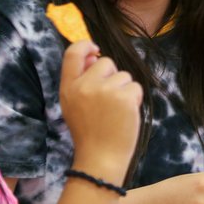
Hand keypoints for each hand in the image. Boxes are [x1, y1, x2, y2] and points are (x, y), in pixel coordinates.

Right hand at [59, 41, 141, 180]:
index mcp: (68, 87)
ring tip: (116, 111)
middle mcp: (84, 86)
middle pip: (106, 62)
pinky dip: (135, 99)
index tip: (95, 49)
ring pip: (124, 75)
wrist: (100, 157)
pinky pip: (135, 87)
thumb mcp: (74, 105)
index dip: (85, 46)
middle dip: (112, 76)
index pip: (72, 54)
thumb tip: (94, 55)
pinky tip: (126, 114)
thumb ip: (81, 81)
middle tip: (108, 100)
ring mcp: (105, 90)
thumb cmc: (89, 132)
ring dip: (125, 89)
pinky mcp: (124, 97)